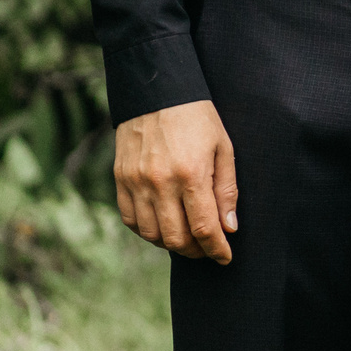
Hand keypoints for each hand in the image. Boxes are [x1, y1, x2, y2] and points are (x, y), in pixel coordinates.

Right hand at [113, 99, 237, 263]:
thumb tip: (229, 227)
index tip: (225, 257)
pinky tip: (162, 226)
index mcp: (191, 173)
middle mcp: (160, 182)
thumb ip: (227, 189)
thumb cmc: (198, 118)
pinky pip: (130, 219)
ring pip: (151, 234)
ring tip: (187, 239)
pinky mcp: (120, 179)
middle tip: (207, 249)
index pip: (204, 228)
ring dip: (171, 244)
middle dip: (196, 251)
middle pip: (176, 238)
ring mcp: (136, 182)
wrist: (157, 92)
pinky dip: (147, 231)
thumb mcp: (223, 148)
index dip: (216, 249)